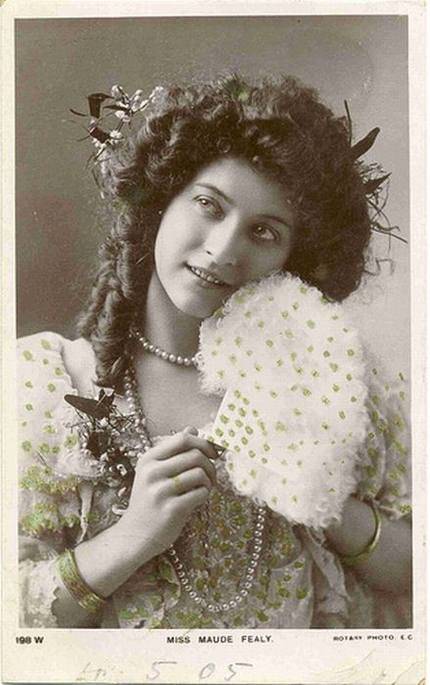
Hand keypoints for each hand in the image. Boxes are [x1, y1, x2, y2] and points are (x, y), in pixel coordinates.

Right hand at [116, 427, 218, 561]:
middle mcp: (152, 472)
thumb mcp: (154, 472)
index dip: (203, 443)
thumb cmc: (149, 501)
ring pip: (200, 473)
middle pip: (195, 455)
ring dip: (209, 481)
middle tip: (211, 476)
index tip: (212, 453)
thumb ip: (173, 451)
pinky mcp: (171, 509)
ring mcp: (160, 491)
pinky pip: (200, 493)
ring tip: (205, 488)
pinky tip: (199, 499)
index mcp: (149, 459)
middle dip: (210, 464)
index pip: (182, 438)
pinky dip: (205, 494)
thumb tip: (193, 429)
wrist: (134, 536)